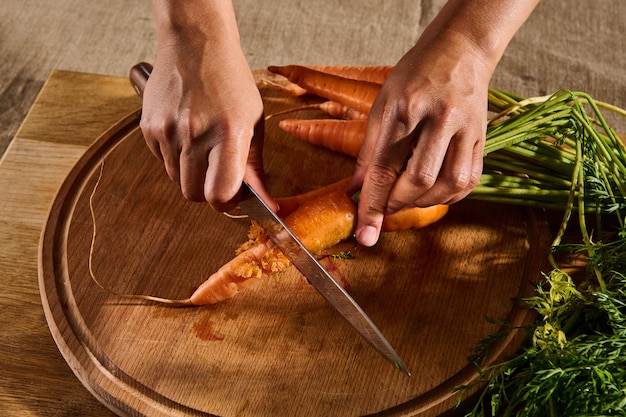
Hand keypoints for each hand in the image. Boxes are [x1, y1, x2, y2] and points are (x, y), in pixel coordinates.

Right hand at [140, 1, 273, 211]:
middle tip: (218, 173)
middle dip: (207, 191)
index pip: (219, 193)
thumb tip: (261, 200)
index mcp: (228, 134)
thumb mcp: (253, 121)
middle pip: (193, 194)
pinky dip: (174, 156)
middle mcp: (195, 134)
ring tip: (202, 145)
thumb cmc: (230, 82)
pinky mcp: (149, 127)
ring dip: (190, 173)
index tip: (231, 197)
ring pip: (176, 179)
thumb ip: (254, 165)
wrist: (195, 45)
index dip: (225, 203)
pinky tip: (185, 132)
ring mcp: (168, 131)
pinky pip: (161, 160)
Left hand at [348, 0, 538, 246]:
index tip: (366, 236)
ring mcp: (467, 128)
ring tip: (409, 196)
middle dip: (397, 203)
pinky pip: (470, 181)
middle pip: (419, 180)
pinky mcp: (483, 137)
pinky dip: (449, 196)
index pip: (384, 168)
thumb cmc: (414, 75)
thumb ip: (369, 150)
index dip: (372, 206)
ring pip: (449, 185)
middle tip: (386, 204)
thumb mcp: (381, 104)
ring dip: (424, 202)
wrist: (460, 50)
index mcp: (405, 108)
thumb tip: (356, 190)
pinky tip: (434, 192)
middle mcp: (439, 119)